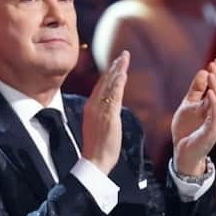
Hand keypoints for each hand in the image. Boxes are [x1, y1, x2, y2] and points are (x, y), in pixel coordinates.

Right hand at [82, 50, 128, 173]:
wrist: (94, 160)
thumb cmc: (98, 146)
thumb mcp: (98, 125)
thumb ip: (104, 113)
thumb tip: (112, 105)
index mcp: (91, 107)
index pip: (101, 86)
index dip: (109, 73)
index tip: (117, 62)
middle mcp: (93, 106)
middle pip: (105, 82)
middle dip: (114, 67)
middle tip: (123, 54)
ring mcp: (99, 110)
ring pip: (109, 86)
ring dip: (117, 71)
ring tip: (124, 59)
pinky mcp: (107, 116)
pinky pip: (113, 97)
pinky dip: (118, 84)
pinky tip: (123, 75)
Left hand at [171, 58, 215, 176]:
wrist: (183, 150)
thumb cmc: (187, 128)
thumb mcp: (189, 104)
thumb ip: (196, 90)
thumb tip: (203, 72)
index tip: (215, 61)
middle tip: (213, 64)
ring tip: (211, 74)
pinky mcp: (211, 132)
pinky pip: (215, 116)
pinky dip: (215, 104)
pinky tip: (211, 93)